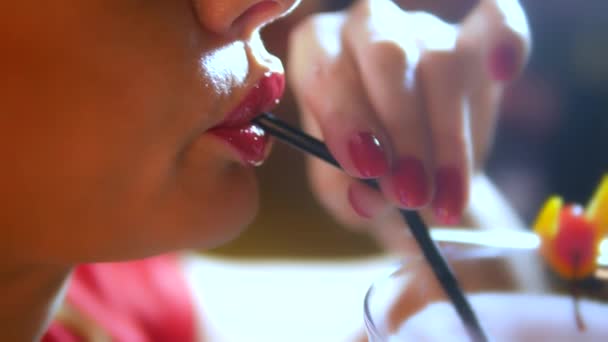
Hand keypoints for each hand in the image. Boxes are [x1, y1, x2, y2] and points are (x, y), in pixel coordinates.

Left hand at [287, 0, 529, 251]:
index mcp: (319, 52)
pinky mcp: (477, 37)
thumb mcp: (340, 188)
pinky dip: (509, 38)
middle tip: (410, 193)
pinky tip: (504, 69)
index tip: (368, 169)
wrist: (410, 174)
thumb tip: (366, 195)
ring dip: (447, 139)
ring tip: (445, 199)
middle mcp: (369, 27)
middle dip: (402, 131)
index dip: (347, 119)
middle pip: (386, 56)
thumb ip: (344, 189)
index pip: (326, 72)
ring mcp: (425, 28)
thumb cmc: (364, 172)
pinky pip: (500, 19)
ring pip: (442, 61)